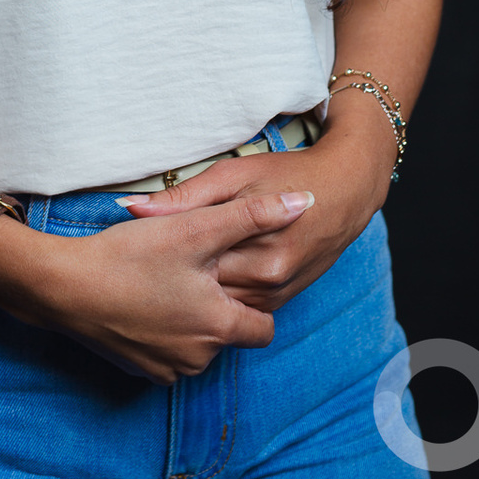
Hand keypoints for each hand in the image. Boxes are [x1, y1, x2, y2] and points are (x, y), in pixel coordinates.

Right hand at [0, 189, 312, 384]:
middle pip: (228, 335)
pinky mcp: (139, 370)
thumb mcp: (196, 228)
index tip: (231, 272)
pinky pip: (168, 352)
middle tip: (193, 268)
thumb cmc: (130, 256)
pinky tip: (144, 297)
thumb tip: (304, 204)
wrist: (63, 288)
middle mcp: (198, 359)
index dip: (253, 299)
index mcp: (218, 328)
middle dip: (219, 306)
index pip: (264, 329)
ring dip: (191, 318)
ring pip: (198, 345)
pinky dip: (163, 329)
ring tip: (165, 279)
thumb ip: (254, 216)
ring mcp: (166, 369)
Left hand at [117, 109, 395, 314]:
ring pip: (223, 305)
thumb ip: (184, 197)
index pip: (190, 271)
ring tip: (170, 272)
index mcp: (253, 250)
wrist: (346, 188)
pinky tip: (204, 277)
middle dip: (176, 282)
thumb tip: (132, 210)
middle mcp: (269, 280)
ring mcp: (278, 293)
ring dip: (199, 293)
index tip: (134, 255)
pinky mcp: (284, 297)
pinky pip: (243, 305)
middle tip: (148, 264)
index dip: (159, 264)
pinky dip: (223, 294)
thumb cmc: (286, 172)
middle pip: (205, 294)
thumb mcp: (232, 174)